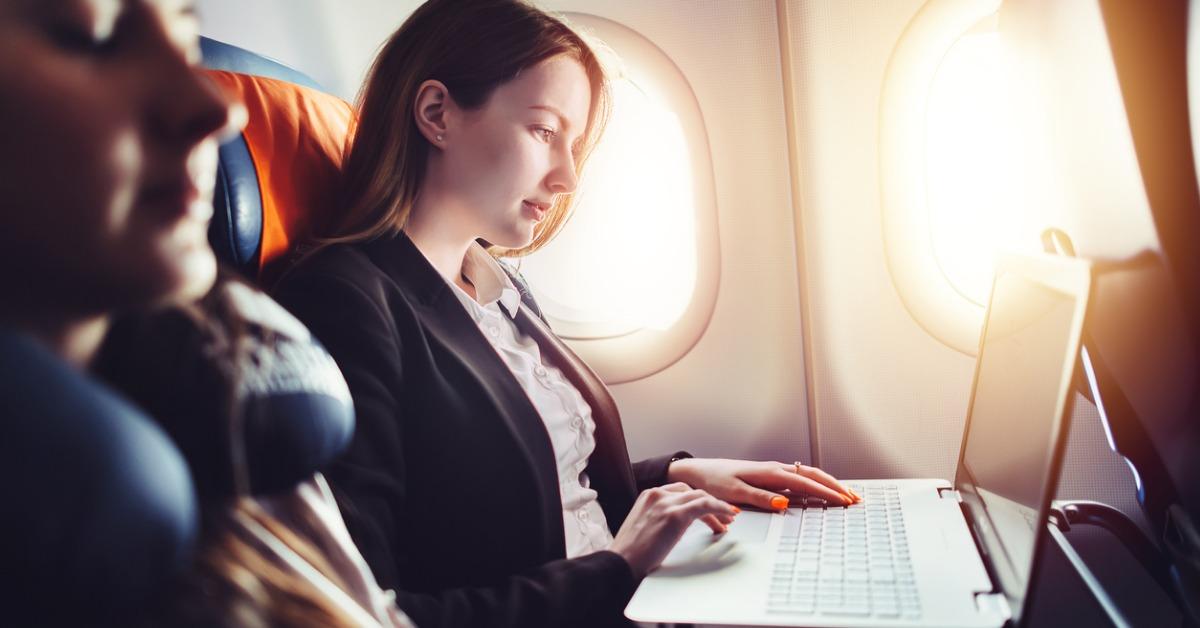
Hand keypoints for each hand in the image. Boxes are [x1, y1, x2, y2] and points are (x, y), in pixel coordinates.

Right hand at [610, 482, 739, 577]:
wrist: (621, 562)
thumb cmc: (630, 553)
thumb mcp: (644, 527)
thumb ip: (659, 519)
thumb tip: (678, 526)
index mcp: (648, 496)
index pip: (679, 491)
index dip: (697, 500)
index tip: (708, 510)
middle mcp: (657, 494)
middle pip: (692, 492)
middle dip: (710, 503)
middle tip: (724, 516)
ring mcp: (666, 503)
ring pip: (701, 496)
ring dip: (718, 507)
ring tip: (729, 519)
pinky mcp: (675, 515)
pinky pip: (705, 505)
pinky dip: (720, 508)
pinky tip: (728, 515)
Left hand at [667, 458, 858, 509]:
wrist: (698, 472)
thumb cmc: (713, 482)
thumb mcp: (734, 493)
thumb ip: (760, 498)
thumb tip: (784, 503)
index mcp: (769, 473)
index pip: (805, 482)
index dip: (826, 492)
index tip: (844, 501)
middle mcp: (774, 470)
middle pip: (813, 475)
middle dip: (835, 486)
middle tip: (855, 498)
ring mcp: (773, 472)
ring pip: (808, 475)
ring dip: (828, 484)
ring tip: (845, 495)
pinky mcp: (769, 476)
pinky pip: (798, 479)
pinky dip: (815, 484)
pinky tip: (821, 491)